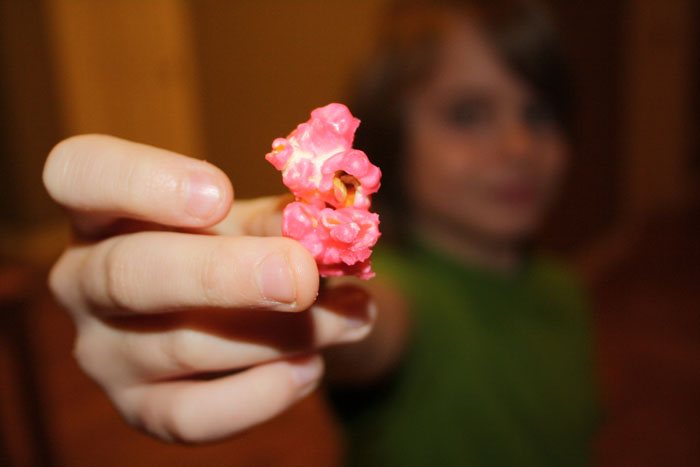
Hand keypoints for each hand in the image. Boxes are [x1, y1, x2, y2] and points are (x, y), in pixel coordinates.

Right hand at [43, 135, 373, 442]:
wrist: (234, 312)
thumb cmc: (233, 245)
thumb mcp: (251, 221)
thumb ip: (281, 221)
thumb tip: (324, 231)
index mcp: (103, 209)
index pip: (79, 173)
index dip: (142, 181)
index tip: (218, 193)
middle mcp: (84, 281)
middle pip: (128, 274)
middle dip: (224, 275)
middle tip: (301, 276)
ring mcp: (104, 353)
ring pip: (182, 346)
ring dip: (281, 333)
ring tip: (348, 317)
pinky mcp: (140, 409)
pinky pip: (195, 416)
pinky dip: (264, 394)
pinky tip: (310, 367)